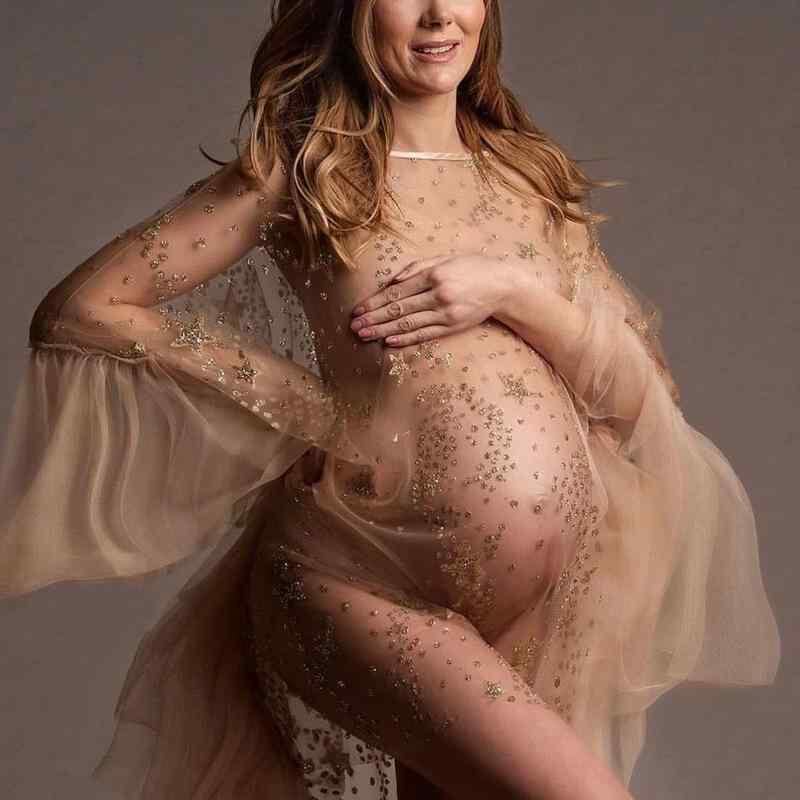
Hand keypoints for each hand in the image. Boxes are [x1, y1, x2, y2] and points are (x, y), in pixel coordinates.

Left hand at [349, 253, 515, 346]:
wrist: (502, 285)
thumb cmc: (471, 268)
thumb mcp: (444, 259)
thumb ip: (416, 268)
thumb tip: (391, 282)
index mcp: (434, 275)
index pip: (397, 292)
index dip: (375, 302)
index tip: (358, 310)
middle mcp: (438, 295)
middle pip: (399, 310)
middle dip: (374, 318)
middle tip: (354, 326)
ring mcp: (446, 313)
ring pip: (408, 324)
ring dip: (383, 331)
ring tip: (365, 335)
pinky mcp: (453, 327)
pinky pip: (425, 334)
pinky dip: (406, 339)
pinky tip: (389, 342)